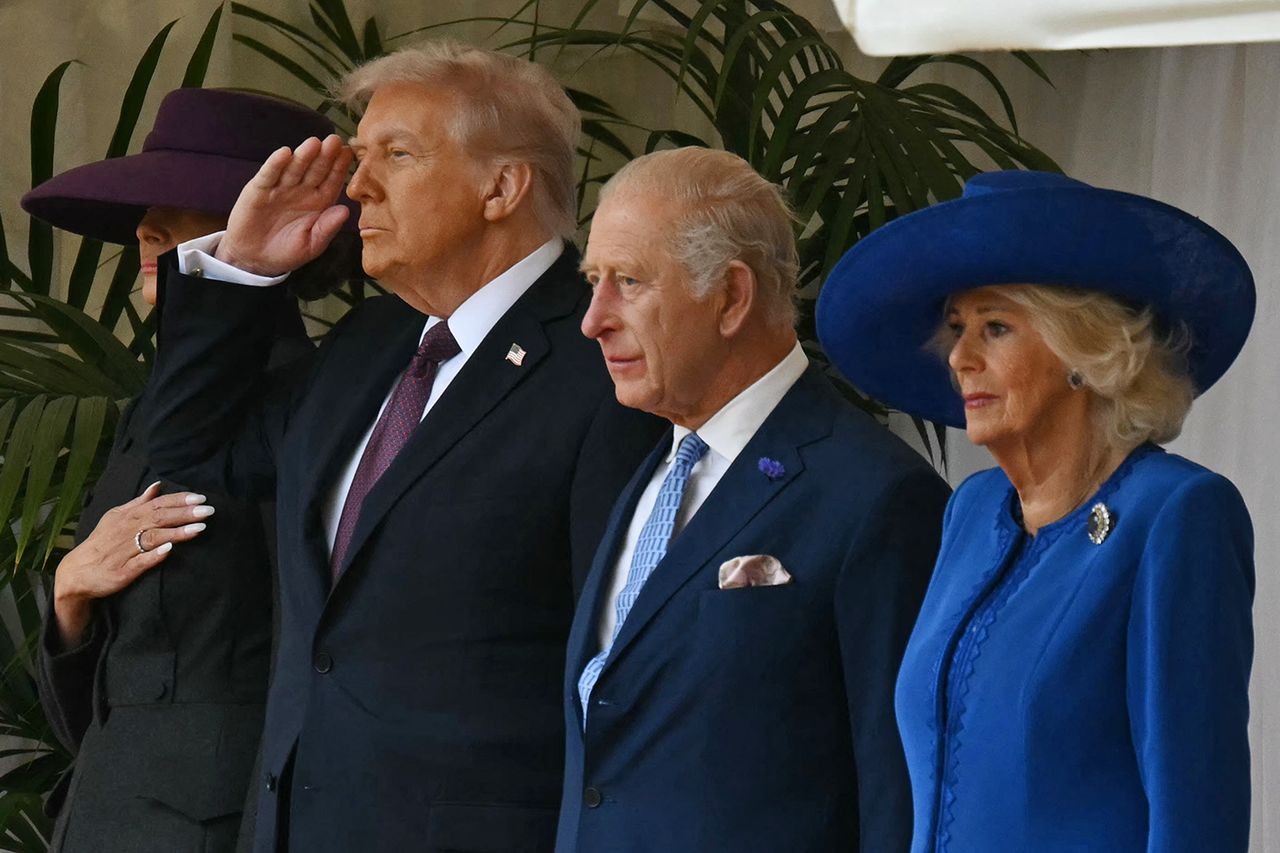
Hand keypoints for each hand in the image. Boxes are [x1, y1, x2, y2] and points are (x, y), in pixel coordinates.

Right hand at [52, 482, 214, 648]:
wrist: (76, 572)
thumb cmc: (102, 542)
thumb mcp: (116, 517)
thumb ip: (138, 502)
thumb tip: (157, 485)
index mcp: (128, 516)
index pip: (157, 504)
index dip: (179, 500)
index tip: (200, 497)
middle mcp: (127, 531)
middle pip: (159, 518)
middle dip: (185, 513)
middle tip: (208, 510)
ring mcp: (125, 551)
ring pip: (153, 538)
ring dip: (177, 532)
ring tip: (199, 528)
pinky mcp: (123, 571)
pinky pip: (140, 562)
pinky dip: (154, 555)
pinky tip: (170, 550)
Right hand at [215, 134, 353, 276]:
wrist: (255, 259)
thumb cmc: (287, 252)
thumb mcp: (312, 244)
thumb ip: (327, 227)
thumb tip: (345, 211)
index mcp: (318, 202)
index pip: (332, 181)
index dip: (340, 168)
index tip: (349, 154)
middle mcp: (301, 190)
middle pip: (315, 170)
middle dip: (325, 156)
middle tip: (335, 141)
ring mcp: (280, 188)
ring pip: (294, 168)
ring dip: (303, 156)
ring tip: (314, 143)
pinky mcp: (259, 189)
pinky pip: (269, 175)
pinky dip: (275, 164)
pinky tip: (284, 154)